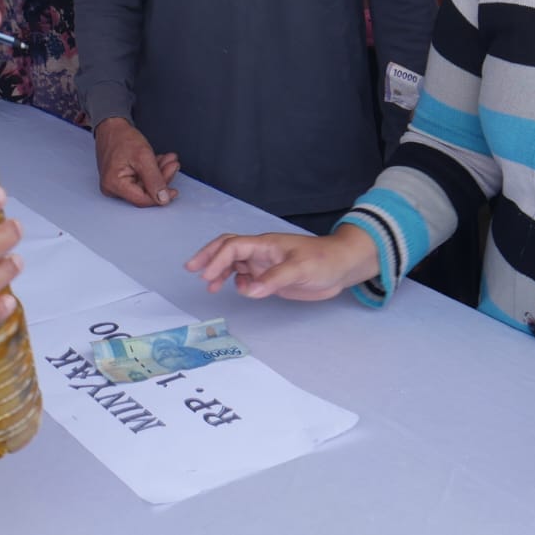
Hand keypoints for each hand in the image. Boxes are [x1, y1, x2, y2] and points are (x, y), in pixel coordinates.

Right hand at [94, 117, 179, 206]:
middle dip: (161, 179)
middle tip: (173, 164)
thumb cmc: (122, 137)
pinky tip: (161, 160)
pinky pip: (140, 180)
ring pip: (144, 186)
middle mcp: (111, 188)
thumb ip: (155, 179)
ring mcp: (115, 184)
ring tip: (169, 159)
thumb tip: (163, 199)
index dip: (160, 197)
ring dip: (159, 173)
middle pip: (144, 192)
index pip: (142, 200)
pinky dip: (152, 171)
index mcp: (114, 184)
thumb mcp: (143, 157)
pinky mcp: (120, 179)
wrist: (111, 126)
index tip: (174, 191)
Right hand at [186, 226, 378, 300]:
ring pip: (235, 264)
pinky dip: (238, 283)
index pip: (233, 247)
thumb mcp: (300, 268)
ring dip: (221, 272)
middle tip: (191, 269)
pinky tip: (240, 291)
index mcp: (265, 244)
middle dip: (209, 257)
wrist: (342, 267)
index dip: (217, 259)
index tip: (206, 276)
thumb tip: (249, 290)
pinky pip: (248, 278)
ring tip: (210, 286)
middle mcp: (261, 252)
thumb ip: (274, 279)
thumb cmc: (323, 260)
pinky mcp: (271, 277)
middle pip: (228, 249)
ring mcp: (265, 264)